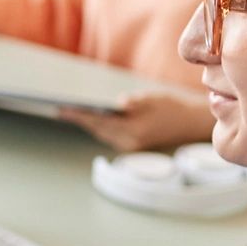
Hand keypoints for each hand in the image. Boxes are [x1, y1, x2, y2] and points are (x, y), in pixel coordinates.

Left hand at [55, 88, 211, 152]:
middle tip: (58, 108)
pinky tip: (86, 115)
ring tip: (66, 110)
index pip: (100, 122)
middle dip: (78, 118)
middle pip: (96, 129)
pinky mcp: (128, 144)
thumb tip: (119, 103)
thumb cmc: (171, 108)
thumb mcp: (153, 99)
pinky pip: (106, 134)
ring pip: (100, 133)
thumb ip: (134, 102)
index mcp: (134, 131)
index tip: (63, 109)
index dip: (80, 115)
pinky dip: (96, 125)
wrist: (188, 124)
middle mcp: (128, 142)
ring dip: (85, 122)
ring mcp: (128, 145)